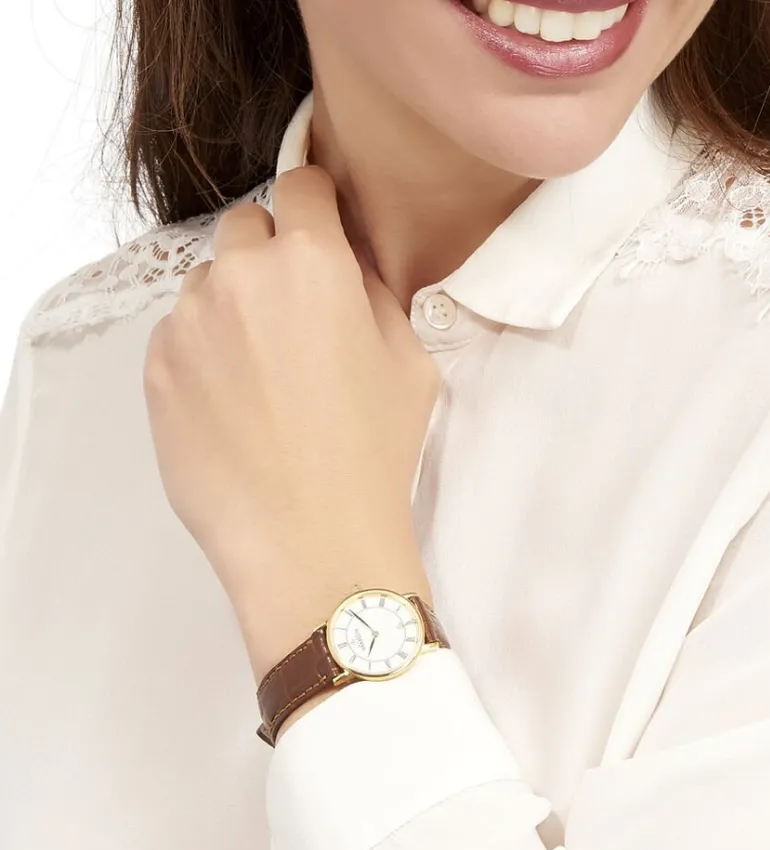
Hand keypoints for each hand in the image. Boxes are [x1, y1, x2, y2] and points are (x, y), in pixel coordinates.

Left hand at [143, 166, 440, 678]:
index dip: (316, 204)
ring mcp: (187, 322)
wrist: (310, 538)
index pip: (302, 185)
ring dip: (232, 305)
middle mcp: (239, 275)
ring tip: (260, 371)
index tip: (320, 230)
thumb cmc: (374, 451)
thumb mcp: (410, 362)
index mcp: (312, 262)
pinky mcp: (155, 370)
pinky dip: (202, 351)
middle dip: (269, 254)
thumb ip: (374, 294)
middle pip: (245, 226)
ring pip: (206, 283)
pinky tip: (232, 404)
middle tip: (294, 313)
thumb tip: (347, 269)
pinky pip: (178, 335)